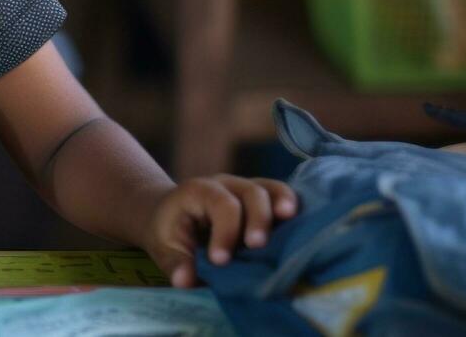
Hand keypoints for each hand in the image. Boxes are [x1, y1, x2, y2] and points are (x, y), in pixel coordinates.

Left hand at [146, 175, 297, 287]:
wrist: (174, 214)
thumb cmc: (171, 231)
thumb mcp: (163, 246)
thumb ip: (174, 262)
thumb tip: (185, 281)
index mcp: (199, 191)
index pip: (221, 205)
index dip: (226, 232)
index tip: (220, 261)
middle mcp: (227, 184)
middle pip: (251, 192)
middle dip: (258, 220)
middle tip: (257, 246)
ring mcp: (247, 188)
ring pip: (271, 188)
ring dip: (283, 204)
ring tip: (290, 219)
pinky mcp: (263, 199)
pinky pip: (282, 196)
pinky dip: (292, 207)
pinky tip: (302, 223)